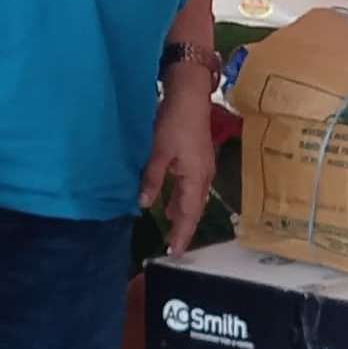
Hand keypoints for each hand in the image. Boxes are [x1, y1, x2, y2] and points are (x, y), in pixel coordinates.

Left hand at [141, 81, 218, 250]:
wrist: (190, 95)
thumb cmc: (175, 122)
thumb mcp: (159, 152)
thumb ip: (152, 180)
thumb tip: (144, 204)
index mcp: (195, 178)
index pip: (189, 214)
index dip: (181, 234)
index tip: (174, 252)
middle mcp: (203, 177)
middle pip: (194, 210)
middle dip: (184, 229)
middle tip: (173, 248)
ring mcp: (202, 168)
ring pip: (192, 199)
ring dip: (182, 215)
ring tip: (170, 230)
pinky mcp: (198, 160)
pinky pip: (190, 188)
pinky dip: (181, 200)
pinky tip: (170, 203)